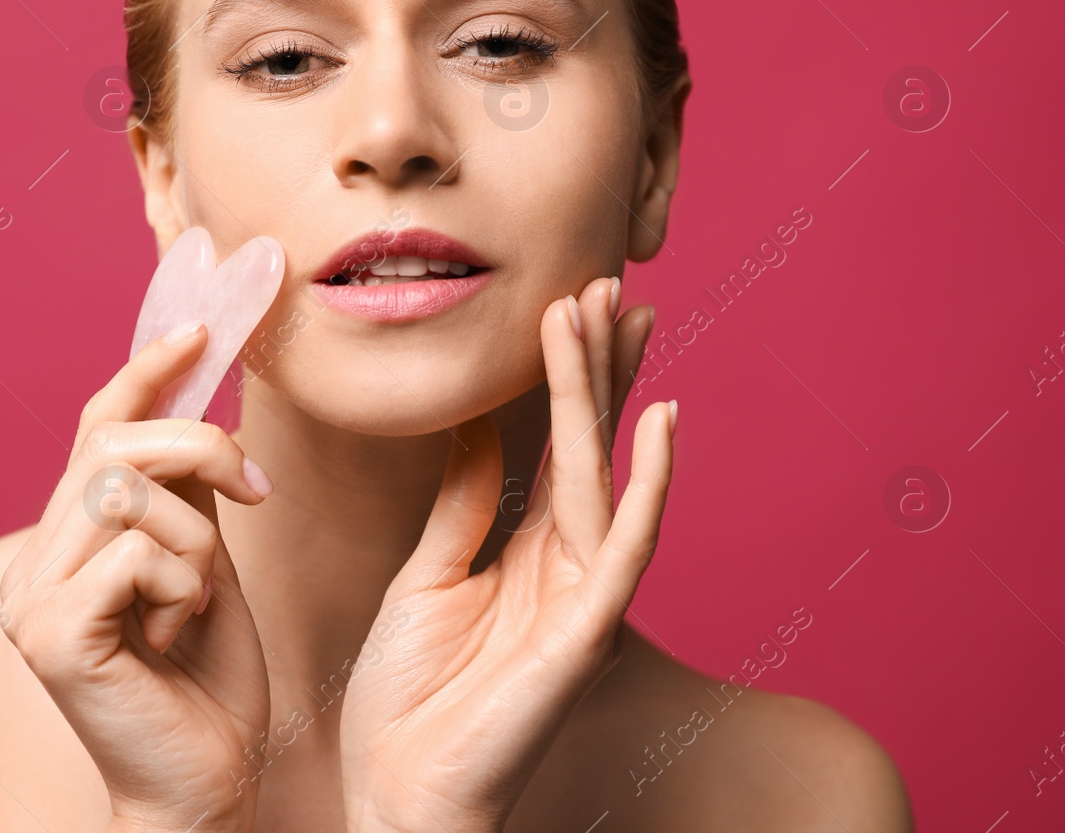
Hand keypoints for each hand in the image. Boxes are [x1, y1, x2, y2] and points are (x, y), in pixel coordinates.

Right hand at [0, 321, 274, 832]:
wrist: (202, 786)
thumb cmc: (206, 684)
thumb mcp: (204, 565)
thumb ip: (185, 497)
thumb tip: (193, 415)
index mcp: (61, 544)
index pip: (95, 431)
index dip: (145, 371)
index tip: (201, 328)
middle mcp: (30, 564)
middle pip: (111, 446)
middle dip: (199, 448)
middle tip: (255, 493)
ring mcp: (30, 600)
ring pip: (127, 493)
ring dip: (196, 541)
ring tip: (196, 603)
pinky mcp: (51, 635)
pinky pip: (137, 553)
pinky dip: (184, 585)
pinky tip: (174, 637)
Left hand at [339, 277, 673, 831]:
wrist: (397, 793)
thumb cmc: (411, 699)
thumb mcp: (428, 573)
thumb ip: (462, 502)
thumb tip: (475, 424)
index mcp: (527, 551)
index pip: (557, 445)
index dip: (569, 376)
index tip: (578, 305)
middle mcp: (564, 564)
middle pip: (590, 445)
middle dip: (598, 365)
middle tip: (610, 283)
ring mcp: (580, 597)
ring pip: (601, 474)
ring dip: (606, 394)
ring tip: (612, 317)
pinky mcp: (584, 634)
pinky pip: (626, 549)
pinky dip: (651, 486)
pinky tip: (668, 423)